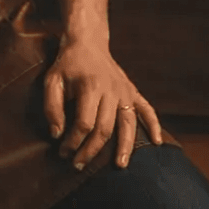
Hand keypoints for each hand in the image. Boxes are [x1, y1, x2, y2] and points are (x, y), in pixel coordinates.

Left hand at [44, 35, 161, 170]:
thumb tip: (57, 134)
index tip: (63, 152)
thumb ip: (52, 107)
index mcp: (90, 86)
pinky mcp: (132, 91)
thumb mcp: (52, 80)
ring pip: (128, 124)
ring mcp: (124, 91)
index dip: (73, 142)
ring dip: (125, 147)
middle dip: (91, 150)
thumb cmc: (67, 64)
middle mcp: (111, 90)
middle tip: (78, 165)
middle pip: (105, 128)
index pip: (84, 123)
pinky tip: (157, 142)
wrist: (87, 42)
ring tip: (119, 166)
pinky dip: (154, 125)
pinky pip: (147, 109)